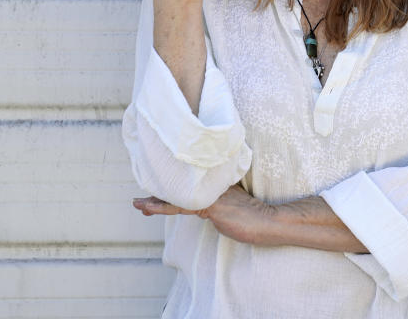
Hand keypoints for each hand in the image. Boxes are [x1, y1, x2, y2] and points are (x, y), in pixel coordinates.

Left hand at [133, 185, 270, 243]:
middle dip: (159, 194)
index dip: (171, 190)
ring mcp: (211, 193)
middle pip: (180, 188)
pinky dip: (164, 207)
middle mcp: (212, 186)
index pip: (189, 185)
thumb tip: (205, 206)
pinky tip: (150, 208)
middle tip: (140, 199)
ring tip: (139, 205)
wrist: (269, 222)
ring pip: (178, 196)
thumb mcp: (231, 208)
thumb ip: (217, 204)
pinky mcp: (211, 204)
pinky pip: (181, 205)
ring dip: (155, 202)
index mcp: (216, 185)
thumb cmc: (253, 218)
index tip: (155, 193)